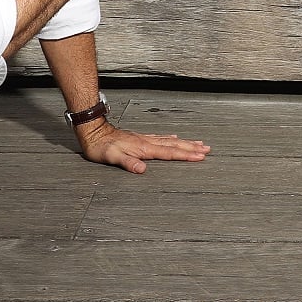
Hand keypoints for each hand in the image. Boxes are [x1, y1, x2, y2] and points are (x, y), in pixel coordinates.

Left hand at [77, 120, 210, 174]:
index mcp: (144, 148)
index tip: (200, 156)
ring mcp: (145, 139)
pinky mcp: (140, 138)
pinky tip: (175, 137)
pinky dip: (172, 138)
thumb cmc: (101, 147)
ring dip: (186, 142)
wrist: (94, 131)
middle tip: (207, 149)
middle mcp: (147, 142)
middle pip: (175, 145)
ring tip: (199, 143)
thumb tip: (142, 170)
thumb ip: (128, 163)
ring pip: (170, 140)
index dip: (185, 155)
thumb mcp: (112, 157)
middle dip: (192, 148)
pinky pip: (162, 138)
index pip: (169, 152)